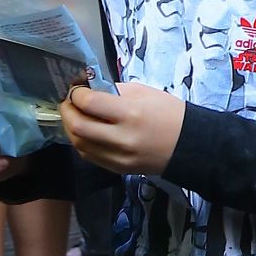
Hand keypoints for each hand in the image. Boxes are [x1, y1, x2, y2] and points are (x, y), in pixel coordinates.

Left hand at [60, 82, 184, 174]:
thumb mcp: (143, 92)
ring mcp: (118, 157)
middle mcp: (121, 138)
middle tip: (69, 100)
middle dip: (67, 110)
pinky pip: (89, 156)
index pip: (89, 103)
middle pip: (78, 127)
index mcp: (130, 113)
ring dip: (70, 127)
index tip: (77, 86)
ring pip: (79, 144)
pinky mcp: (117, 169)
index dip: (76, 93)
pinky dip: (81, 142)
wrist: (188, 145)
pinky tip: (83, 131)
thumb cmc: (168, 112)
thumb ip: (114, 90)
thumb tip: (90, 87)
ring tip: (73, 114)